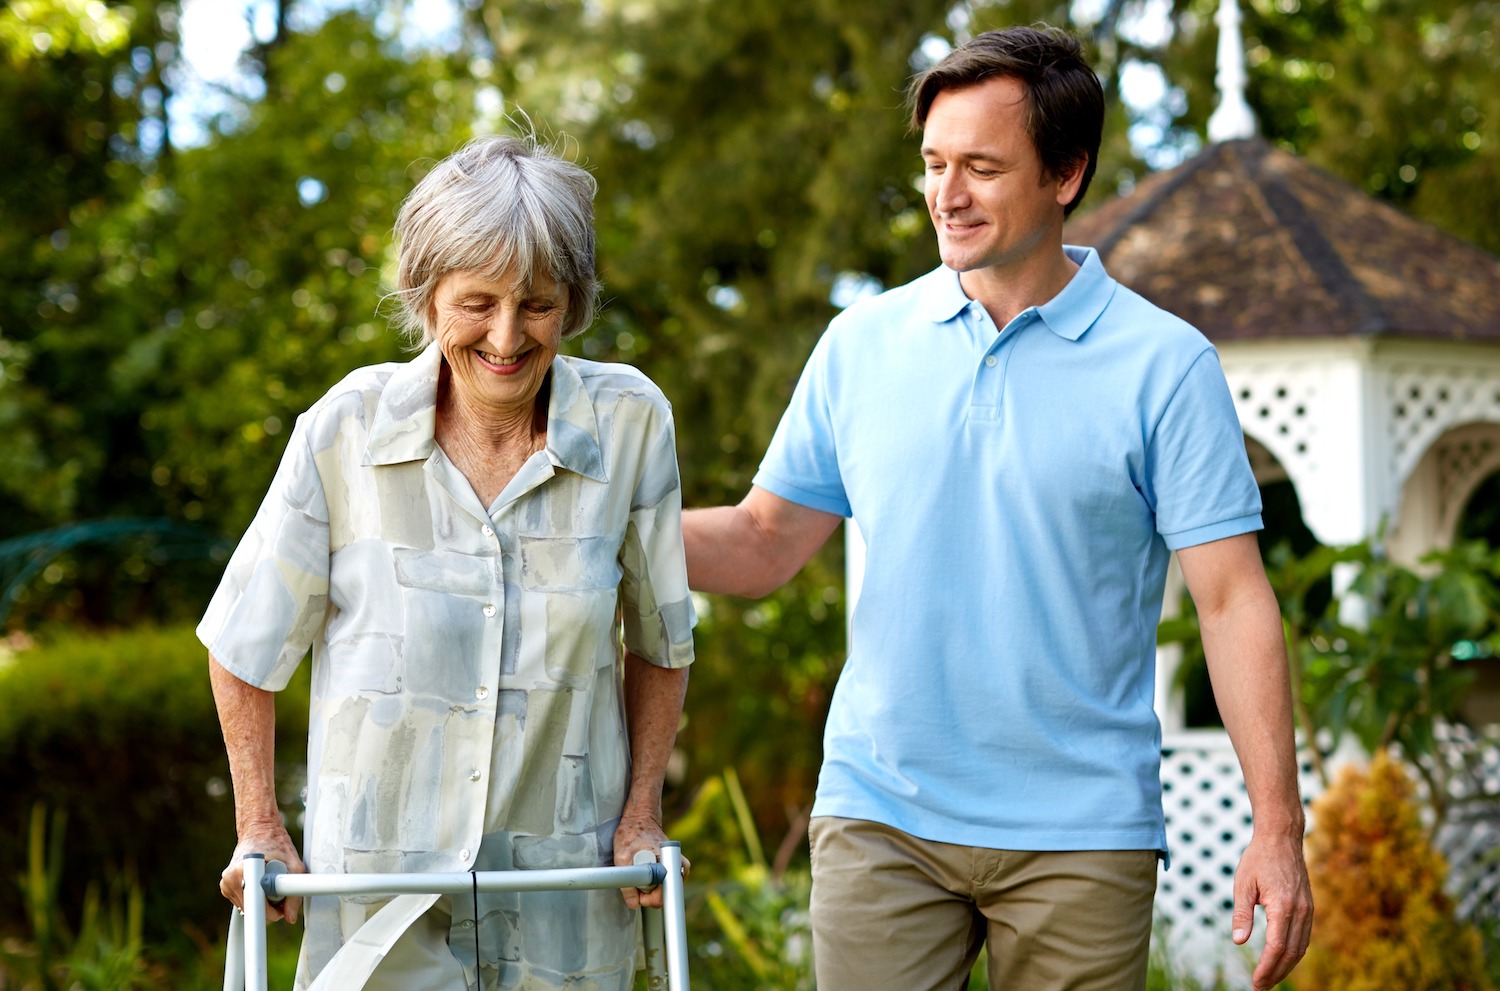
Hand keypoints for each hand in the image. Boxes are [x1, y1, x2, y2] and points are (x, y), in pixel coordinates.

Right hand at [219, 823, 306, 923]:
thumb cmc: (276, 843)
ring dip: (262, 903)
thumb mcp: (294, 864)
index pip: (254, 904)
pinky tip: (260, 884)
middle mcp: (230, 878)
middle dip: (270, 907)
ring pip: (247, 908)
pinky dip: (254, 899)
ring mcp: (226, 883)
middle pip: (252, 909)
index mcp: (244, 870)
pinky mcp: (225, 887)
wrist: (259, 830)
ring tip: (270, 882)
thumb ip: (295, 891)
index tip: (278, 913)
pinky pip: (243, 903)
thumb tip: (290, 917)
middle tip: (281, 889)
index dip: (269, 911)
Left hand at [613, 811, 688, 909]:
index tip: (639, 894)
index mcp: (664, 862)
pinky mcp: (675, 860)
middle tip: (638, 883)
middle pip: (667, 893)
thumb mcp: (621, 857)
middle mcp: (676, 862)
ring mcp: (678, 861)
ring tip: (642, 876)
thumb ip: (626, 883)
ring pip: (669, 887)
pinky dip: (659, 881)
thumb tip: (633, 903)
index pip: (664, 894)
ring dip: (654, 887)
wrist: (640, 816)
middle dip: (651, 894)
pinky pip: (670, 879)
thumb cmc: (630, 833)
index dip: (649, 899)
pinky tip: (649, 874)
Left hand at [1231, 826, 1313, 989]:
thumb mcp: (1242, 885)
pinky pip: (1304, 937)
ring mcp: (1308, 910)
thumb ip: (1242, 914)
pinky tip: (1281, 959)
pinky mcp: (1309, 907)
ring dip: (1287, 966)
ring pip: (1301, 948)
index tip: (1256, 982)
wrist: (1281, 838)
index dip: (1267, 968)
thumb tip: (1238, 942)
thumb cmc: (1257, 859)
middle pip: (1292, 953)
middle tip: (1260, 987)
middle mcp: (1301, 911)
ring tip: (1269, 978)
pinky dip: (1294, 952)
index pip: (1277, 947)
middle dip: (1276, 973)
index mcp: (1283, 906)